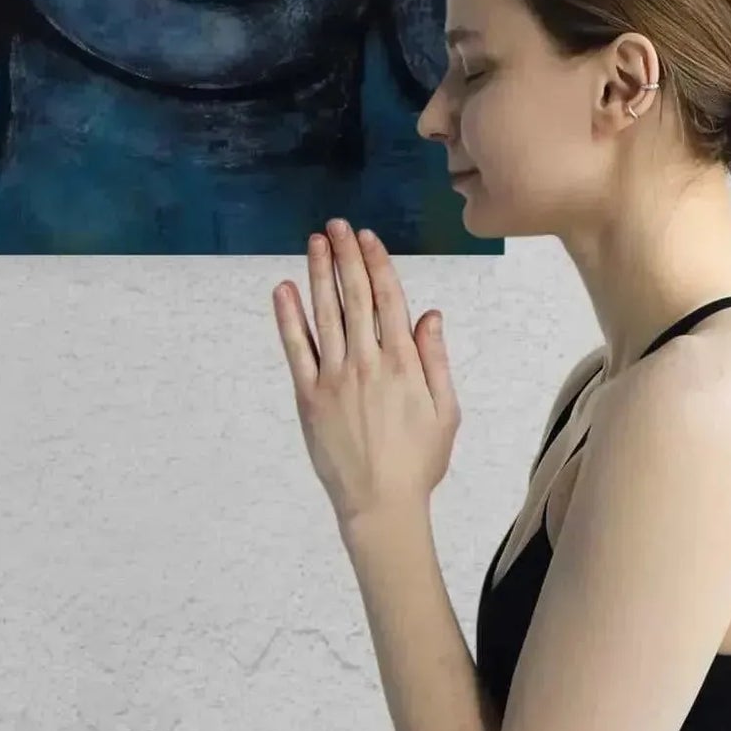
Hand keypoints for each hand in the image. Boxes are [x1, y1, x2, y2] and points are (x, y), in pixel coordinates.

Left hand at [271, 218, 460, 526]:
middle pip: (355, 297)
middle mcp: (367, 362)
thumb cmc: (419, 461)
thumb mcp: (445, 410)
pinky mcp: (309, 396)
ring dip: (319, 274)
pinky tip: (284, 289)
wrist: (380, 504)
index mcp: (403, 363)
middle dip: (346, 257)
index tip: (367, 237)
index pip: (388, 300)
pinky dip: (289, 317)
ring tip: (314, 243)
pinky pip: (296, 348)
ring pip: (325, 314)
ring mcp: (334, 377)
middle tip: (337, 225)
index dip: (376, 264)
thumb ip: (434, 359)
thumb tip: (429, 314)